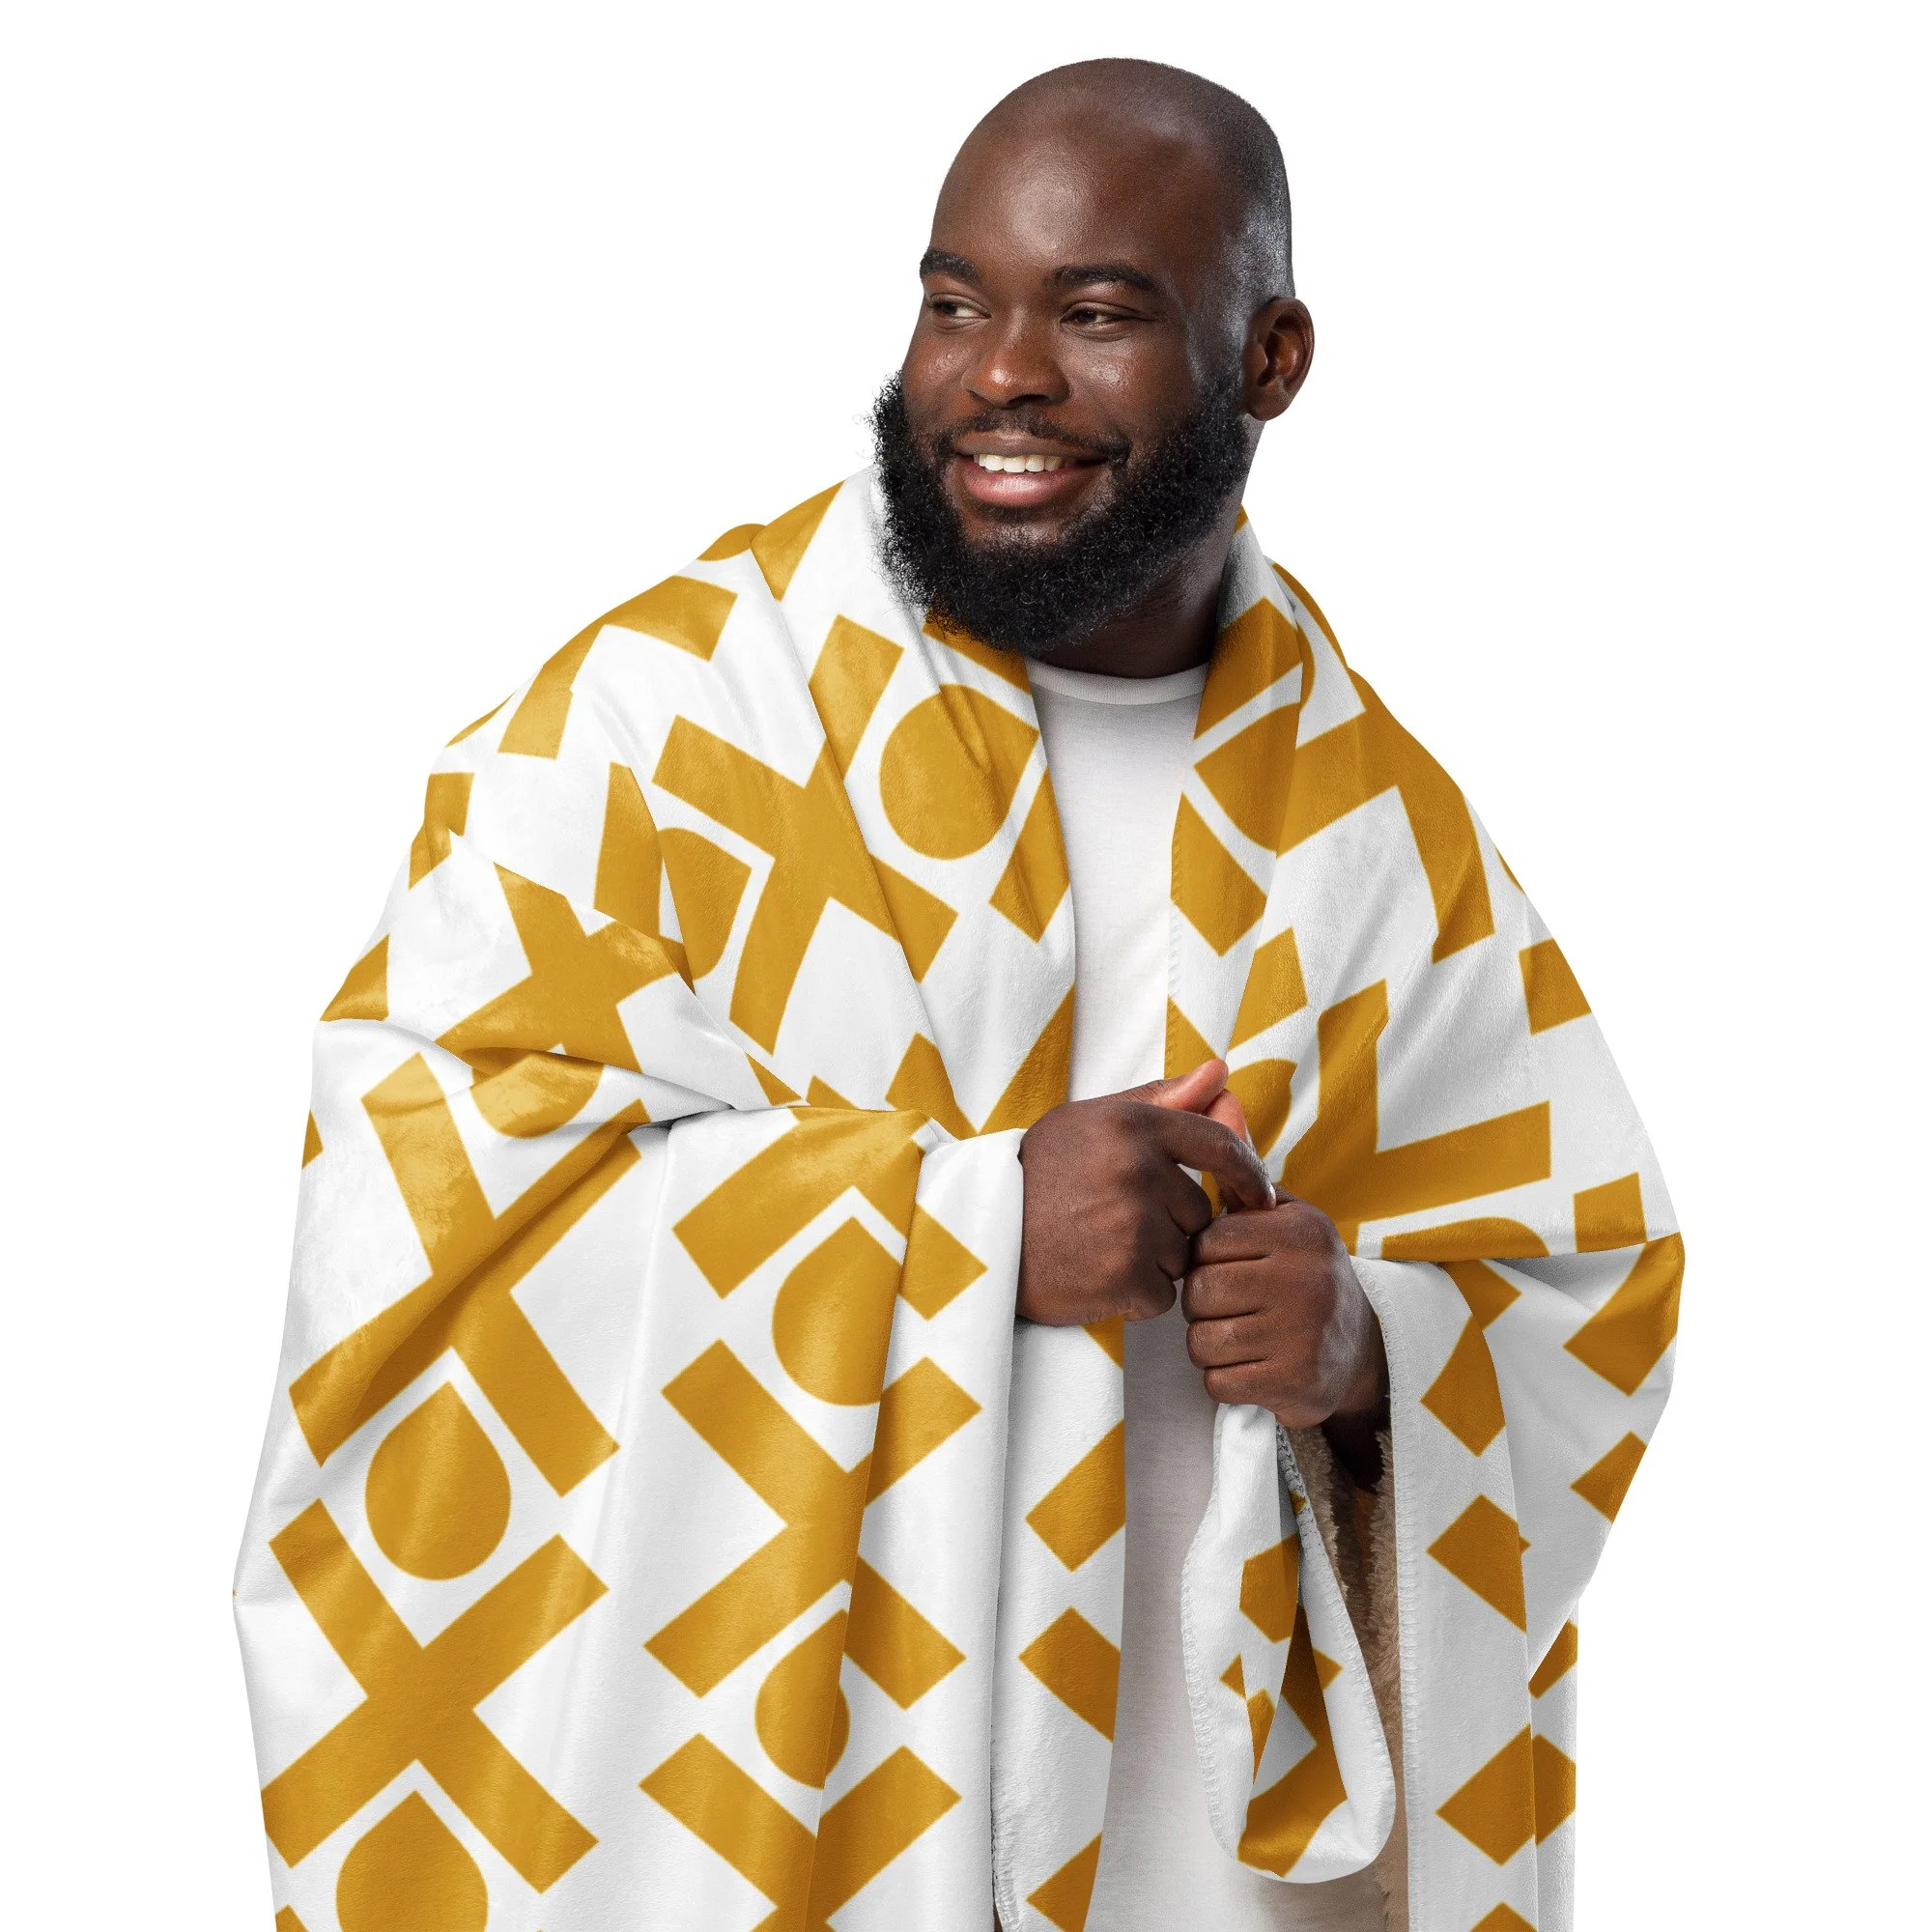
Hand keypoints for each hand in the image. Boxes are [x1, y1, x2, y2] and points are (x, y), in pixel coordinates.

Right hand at [1017, 1060, 1274, 1327]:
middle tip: (1114, 1220)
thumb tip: (1221, 1072)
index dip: (1248, 1171)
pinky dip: (1138, 1293)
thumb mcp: (1089, 1121)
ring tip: (1100, 1245)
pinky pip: (1163, 1293)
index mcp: (1132, 1125)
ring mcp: (1132, 1227)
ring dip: (1156, 1259)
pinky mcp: (1124, 1278)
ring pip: (1183, 1254)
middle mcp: (1136, 1172)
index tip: (1258, 1193)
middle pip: (1198, 1210)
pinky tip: (1096, 1274)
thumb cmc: (1036, 1174)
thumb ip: (1160, 1099)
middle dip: (1172, 1222)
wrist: (977, 1235)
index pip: (1219, 1144)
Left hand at [1182, 1188, 1388, 1473]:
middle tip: (1225, 1308)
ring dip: (1208, 1344)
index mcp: (1301, 1233)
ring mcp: (1302, 1334)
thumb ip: (1250, 1192)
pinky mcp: (1295, 1382)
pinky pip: (1218, 1382)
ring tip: (1236, 1337)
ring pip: (1202, 1340)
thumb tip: (1215, 1147)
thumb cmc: (1307, 1278)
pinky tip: (1249, 1367)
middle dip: (1200, 1304)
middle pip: (1199, 1290)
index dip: (1203, 1259)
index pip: (1208, 1240)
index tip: (1224, 1269)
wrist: (1360, 1351)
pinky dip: (1223, 1379)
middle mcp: (1307, 1279)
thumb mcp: (1292, 1224)